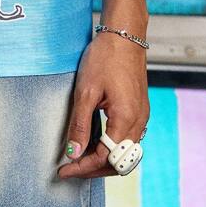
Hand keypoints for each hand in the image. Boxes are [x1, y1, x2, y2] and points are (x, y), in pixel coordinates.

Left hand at [57, 32, 148, 178]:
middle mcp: (139, 123)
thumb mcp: (86, 91)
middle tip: (69, 168)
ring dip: (102, 160)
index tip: (63, 170)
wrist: (124, 36)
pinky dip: (111, 147)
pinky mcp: (139, 111)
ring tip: (79, 158)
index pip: (105, 158)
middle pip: (118, 162)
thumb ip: (80, 124)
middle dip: (93, 169)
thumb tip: (73, 152)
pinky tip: (94, 142)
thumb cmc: (105, 58)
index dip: (83, 167)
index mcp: (126, 119)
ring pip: (124, 153)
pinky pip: (127, 139)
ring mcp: (142, 117)